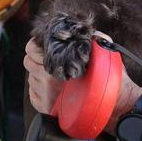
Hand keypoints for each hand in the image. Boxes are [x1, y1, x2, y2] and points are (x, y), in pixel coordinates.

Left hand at [25, 37, 141, 125]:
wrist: (113, 109)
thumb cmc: (109, 82)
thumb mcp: (104, 53)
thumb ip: (93, 39)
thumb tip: (85, 31)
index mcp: (58, 67)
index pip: (32, 49)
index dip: (36, 44)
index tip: (41, 44)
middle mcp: (47, 83)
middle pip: (28, 62)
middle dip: (36, 58)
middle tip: (47, 57)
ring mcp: (44, 97)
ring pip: (31, 78)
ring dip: (38, 74)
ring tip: (53, 74)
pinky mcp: (44, 109)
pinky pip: (33, 94)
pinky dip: (39, 89)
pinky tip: (52, 88)